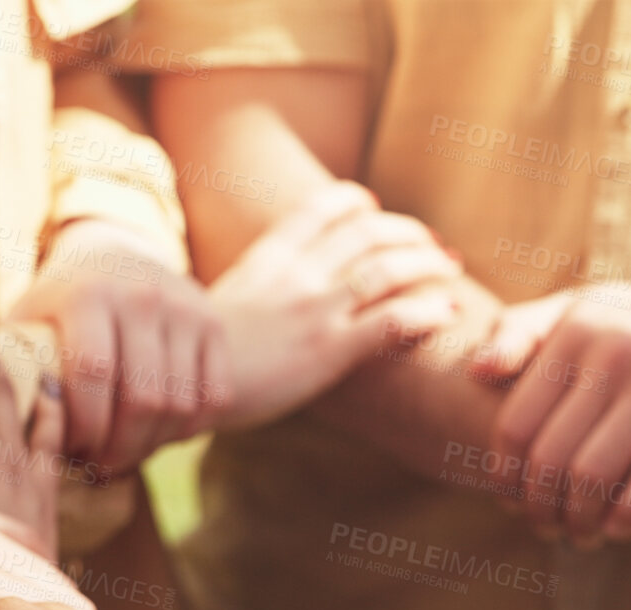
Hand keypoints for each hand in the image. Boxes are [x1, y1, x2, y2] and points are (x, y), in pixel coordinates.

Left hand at [10, 218, 227, 472]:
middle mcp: (142, 297)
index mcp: (88, 295)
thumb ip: (4, 359)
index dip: (85, 426)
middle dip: (120, 446)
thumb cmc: (60, 305)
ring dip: (153, 444)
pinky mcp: (214, 326)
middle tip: (100, 466)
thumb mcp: (29, 317)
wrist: (119, 252)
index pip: (94, 375)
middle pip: (143, 399)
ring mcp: (184, 310)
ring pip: (180, 405)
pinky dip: (187, 429)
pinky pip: (212, 398)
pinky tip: (159, 434)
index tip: (71, 450)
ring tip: (125, 454)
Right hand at [212, 182, 459, 429]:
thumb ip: (253, 287)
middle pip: (368, 233)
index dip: (354, 202)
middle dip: (408, 233)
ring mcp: (316, 310)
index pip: (321, 209)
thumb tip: (261, 290)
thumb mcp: (221, 303)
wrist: (180, 385)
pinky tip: (449, 311)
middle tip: (432, 244)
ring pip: (388, 269)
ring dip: (428, 264)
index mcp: (270, 256)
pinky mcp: (330, 350)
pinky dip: (428, 310)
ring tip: (451, 269)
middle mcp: (298, 273)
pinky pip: (392, 321)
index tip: (372, 207)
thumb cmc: (197, 354)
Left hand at [480, 269, 630, 544]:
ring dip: (581, 521)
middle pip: (551, 458)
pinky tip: (621, 530)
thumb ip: (522, 332)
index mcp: (575, 330)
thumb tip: (475, 372)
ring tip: (579, 535)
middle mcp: (614, 351)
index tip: (510, 502)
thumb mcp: (585, 310)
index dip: (505, 477)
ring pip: (597, 475)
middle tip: (544, 529)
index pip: (516, 425)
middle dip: (540, 509)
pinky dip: (630, 516)